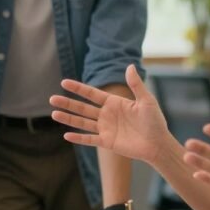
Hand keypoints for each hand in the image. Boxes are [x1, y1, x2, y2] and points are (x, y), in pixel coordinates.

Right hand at [51, 64, 172, 164]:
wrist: (158, 144)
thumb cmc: (155, 121)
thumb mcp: (146, 100)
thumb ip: (136, 84)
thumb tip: (129, 66)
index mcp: (114, 103)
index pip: (92, 94)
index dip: (78, 88)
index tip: (64, 82)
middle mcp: (107, 115)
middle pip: (83, 108)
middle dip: (68, 103)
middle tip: (51, 98)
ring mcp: (106, 129)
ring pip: (82, 123)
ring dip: (68, 119)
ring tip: (54, 114)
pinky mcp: (107, 142)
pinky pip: (89, 140)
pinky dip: (78, 138)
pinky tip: (66, 135)